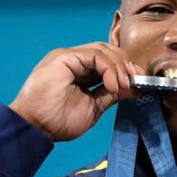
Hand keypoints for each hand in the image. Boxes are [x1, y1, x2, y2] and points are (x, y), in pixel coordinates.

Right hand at [9, 43, 140, 141]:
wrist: (37, 126)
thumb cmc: (58, 120)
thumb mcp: (94, 106)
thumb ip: (112, 94)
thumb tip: (133, 88)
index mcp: (81, 71)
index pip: (108, 60)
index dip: (126, 68)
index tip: (139, 81)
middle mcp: (74, 61)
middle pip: (108, 50)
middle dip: (126, 63)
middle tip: (136, 80)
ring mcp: (68, 57)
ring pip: (103, 49)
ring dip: (119, 67)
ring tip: (123, 85)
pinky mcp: (63, 57)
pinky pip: (94, 55)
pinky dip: (109, 68)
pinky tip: (112, 85)